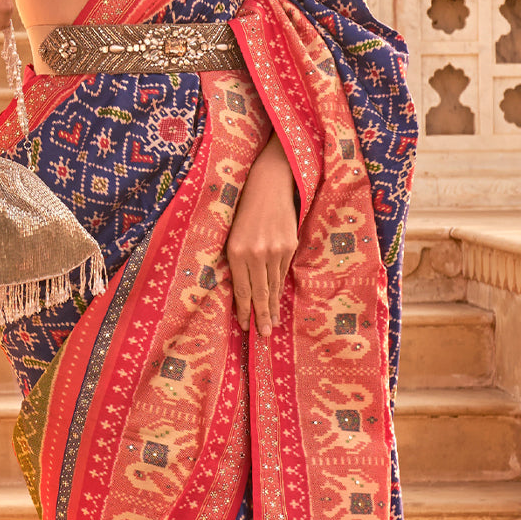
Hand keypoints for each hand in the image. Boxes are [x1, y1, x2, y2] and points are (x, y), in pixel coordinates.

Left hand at [225, 134, 297, 337]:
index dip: (243, 310)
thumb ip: (235, 259)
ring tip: (272, 323)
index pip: (241, 289)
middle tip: (262, 336)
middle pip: (259, 293)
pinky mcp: (289, 245)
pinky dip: (279, 286)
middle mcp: (256, 254)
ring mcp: (276, 250)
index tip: (245, 326)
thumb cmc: (242, 207)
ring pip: (273, 284)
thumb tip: (240, 287)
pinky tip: (278, 298)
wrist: (269, 183)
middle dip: (261, 316)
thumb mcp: (231, 232)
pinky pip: (282, 271)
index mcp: (237, 251)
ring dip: (272, 305)